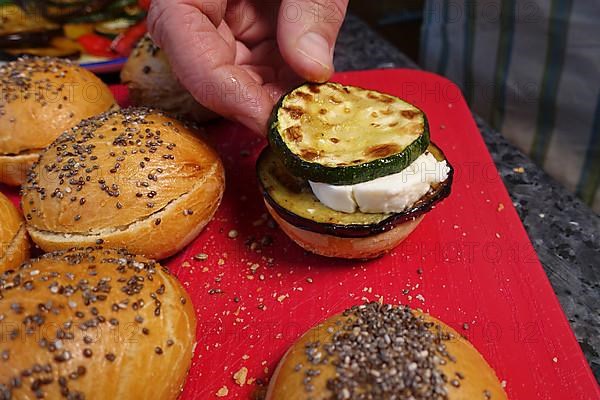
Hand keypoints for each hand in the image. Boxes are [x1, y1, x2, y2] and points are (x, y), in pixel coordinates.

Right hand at [147, 0, 348, 133]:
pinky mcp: (252, 29)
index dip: (225, 91)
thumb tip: (313, 67)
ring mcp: (226, 20)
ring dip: (275, 98)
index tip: (268, 120)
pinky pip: (263, 67)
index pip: (186, 45)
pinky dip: (288, 83)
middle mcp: (201, 6)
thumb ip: (310, 8)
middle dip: (255, 102)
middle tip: (296, 125)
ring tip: (310, 109)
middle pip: (211, 71)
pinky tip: (311, 92)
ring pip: (240, 77)